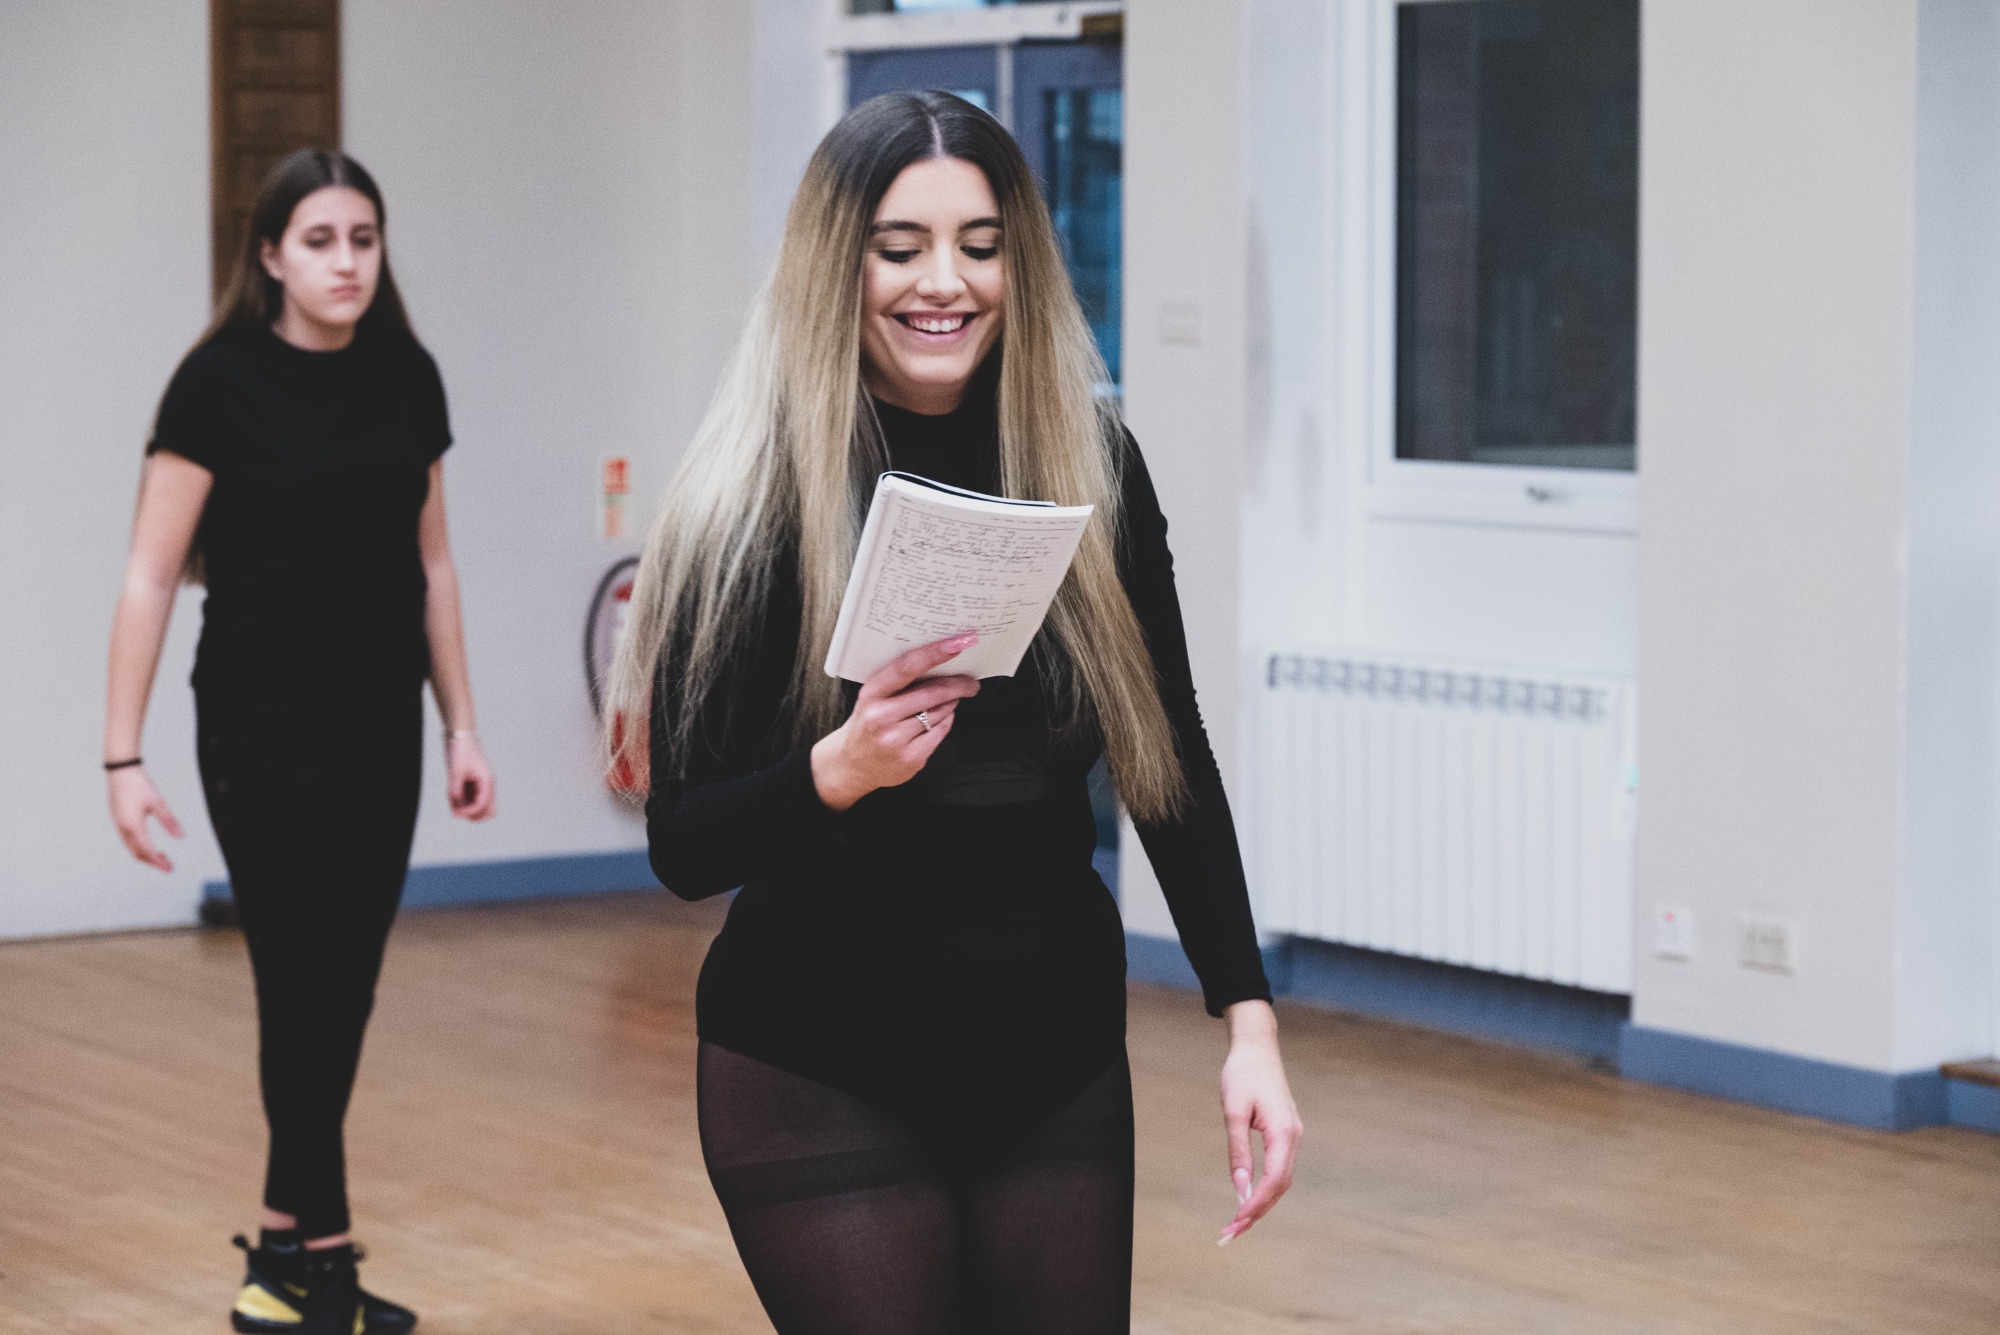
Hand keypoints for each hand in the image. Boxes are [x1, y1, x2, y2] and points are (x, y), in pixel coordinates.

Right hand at [108, 766, 183, 871]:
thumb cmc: (139, 785)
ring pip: (131, 847)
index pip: (147, 851)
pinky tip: (148, 844)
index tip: (170, 869)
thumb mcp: (158, 803)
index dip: (158, 862)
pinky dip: (138, 846)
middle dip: (152, 862)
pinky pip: (127, 840)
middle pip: (137, 853)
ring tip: (162, 856)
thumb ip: (169, 821)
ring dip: (145, 855)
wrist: (120, 771)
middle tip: (168, 866)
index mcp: (133, 826)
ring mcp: (118, 824)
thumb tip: (181, 837)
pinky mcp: (117, 820)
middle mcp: (123, 828)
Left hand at [445, 732, 495, 819]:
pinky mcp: (473, 784)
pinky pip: (470, 800)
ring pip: (479, 808)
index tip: (455, 813)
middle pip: (488, 811)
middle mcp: (487, 785)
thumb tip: (455, 810)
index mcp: (487, 782)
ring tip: (452, 802)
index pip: (482, 806)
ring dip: (466, 810)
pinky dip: (462, 803)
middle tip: (457, 811)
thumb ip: (454, 791)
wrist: (460, 736)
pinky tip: (452, 796)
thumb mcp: (455, 772)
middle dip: (473, 815)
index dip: (469, 812)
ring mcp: (481, 785)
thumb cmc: (460, 751)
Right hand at [810, 634, 980, 810]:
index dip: (934, 653)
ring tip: (949, 701)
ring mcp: (896, 740)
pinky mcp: (911, 758)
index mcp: (871, 694)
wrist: (852, 765)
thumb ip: (899, 683)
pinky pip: (941, 732)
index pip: (906, 667)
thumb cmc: (867, 726)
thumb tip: (939, 662)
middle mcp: (881, 716)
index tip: (957, 643)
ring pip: (941, 712)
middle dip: (959, 685)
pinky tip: (939, 721)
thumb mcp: (873, 698)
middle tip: (971, 682)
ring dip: (951, 703)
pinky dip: (946, 722)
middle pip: (933, 693)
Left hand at [1217, 1000, 1302, 1245]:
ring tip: (1237, 1224)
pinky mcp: (1286, 1134)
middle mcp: (1294, 1138)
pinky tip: (1248, 1199)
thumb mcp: (1233, 1112)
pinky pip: (1280, 1169)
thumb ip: (1238, 1151)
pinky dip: (1265, 1188)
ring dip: (1261, 1204)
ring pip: (1281, 1181)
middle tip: (1230, 1233)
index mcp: (1284, 1133)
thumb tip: (1239, 1188)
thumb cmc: (1242, 1074)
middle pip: (1280, 1187)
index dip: (1255, 1205)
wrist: (1257, 1047)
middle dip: (1257, 1212)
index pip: (1273, 1181)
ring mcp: (1293, 1137)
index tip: (1235, 1222)